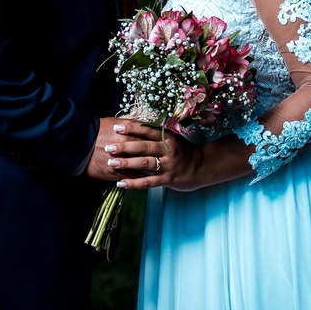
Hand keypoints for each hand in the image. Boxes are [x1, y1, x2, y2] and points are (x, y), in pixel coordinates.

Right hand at [84, 117, 159, 181]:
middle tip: (167, 157)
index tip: (165, 144)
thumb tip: (146, 123)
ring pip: (142, 167)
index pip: (149, 138)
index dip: (159, 141)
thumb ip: (132, 124)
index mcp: (128, 134)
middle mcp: (126, 148)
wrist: (78, 144)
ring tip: (159, 168)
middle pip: (148, 153)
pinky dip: (140, 178)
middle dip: (158, 155)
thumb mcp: (115, 122)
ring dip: (151, 168)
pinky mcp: (115, 173)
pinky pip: (132, 177)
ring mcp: (121, 162)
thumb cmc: (97, 130)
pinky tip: (146, 178)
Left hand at [108, 130, 252, 191]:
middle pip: (143, 147)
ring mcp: (168, 165)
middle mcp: (168, 150)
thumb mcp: (172, 139)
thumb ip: (157, 134)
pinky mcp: (167, 179)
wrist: (201, 167)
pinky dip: (133, 183)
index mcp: (168, 137)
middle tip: (109, 147)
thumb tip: (134, 126)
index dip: (132, 128)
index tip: (117, 127)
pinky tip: (121, 183)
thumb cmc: (182, 151)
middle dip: (124, 147)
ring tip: (111, 163)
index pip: (147, 130)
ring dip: (127, 163)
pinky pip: (148, 182)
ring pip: (144, 164)